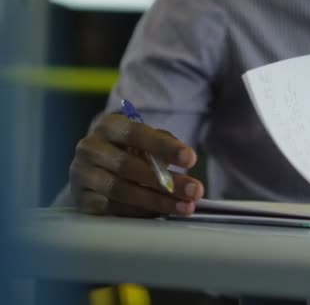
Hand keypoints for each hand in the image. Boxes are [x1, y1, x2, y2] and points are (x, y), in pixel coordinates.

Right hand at [69, 114, 203, 216]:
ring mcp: (83, 175)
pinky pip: (114, 209)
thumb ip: (163, 143)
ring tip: (185, 207)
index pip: (137, 133)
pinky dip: (140, 213)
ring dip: (158, 201)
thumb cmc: (128, 151)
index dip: (165, 147)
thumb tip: (185, 157)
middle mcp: (90, 148)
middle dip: (167, 181)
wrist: (93, 171)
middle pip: (130, 166)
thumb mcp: (143, 141)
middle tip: (195, 191)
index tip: (191, 159)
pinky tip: (161, 214)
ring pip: (123, 190)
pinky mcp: (82, 200)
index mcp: (108, 126)